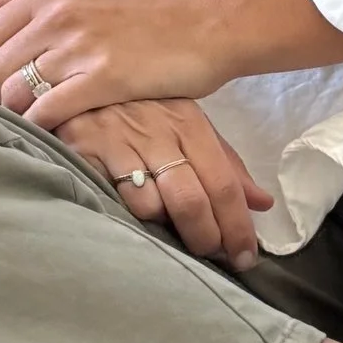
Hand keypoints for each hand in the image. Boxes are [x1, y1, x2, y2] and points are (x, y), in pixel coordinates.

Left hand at [0, 0, 220, 126]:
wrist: (202, 25)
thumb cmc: (144, 12)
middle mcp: (58, 14)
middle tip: (11, 112)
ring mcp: (79, 45)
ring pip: (15, 90)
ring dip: (15, 114)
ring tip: (30, 123)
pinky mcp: (102, 77)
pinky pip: (47, 110)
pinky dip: (40, 127)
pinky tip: (50, 135)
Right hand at [58, 98, 272, 274]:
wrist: (78, 84)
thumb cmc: (142, 110)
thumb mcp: (187, 127)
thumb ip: (225, 165)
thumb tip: (263, 203)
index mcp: (189, 123)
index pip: (223, 182)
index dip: (237, 226)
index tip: (245, 257)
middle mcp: (157, 130)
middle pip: (191, 200)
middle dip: (205, 238)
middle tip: (210, 258)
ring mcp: (119, 141)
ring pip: (151, 206)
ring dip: (164, 230)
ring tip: (167, 233)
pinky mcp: (85, 152)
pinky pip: (114, 200)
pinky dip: (129, 218)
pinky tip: (135, 221)